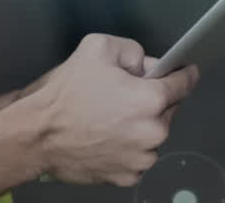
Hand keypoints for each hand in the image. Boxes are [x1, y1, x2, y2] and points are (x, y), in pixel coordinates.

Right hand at [25, 34, 199, 186]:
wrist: (37, 134)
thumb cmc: (65, 94)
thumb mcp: (97, 47)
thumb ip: (132, 50)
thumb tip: (146, 65)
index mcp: (150, 99)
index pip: (183, 84)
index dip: (184, 74)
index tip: (187, 72)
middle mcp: (152, 132)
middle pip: (167, 110)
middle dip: (151, 100)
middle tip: (121, 95)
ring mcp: (141, 158)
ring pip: (152, 136)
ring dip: (140, 126)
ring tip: (109, 119)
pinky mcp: (127, 176)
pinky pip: (138, 157)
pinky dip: (128, 148)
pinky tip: (106, 137)